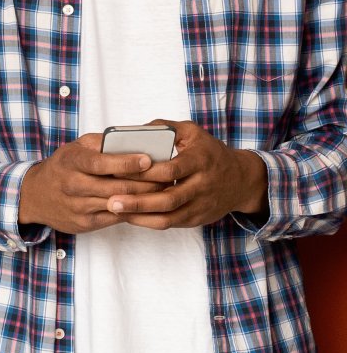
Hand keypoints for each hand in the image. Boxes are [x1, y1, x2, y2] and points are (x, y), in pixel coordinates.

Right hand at [18, 133, 163, 233]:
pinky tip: (148, 204)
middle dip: (145, 182)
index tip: (148, 159)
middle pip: (116, 186)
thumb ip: (101, 143)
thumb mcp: (75, 148)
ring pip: (118, 204)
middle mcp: (72, 185)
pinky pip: (115, 218)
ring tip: (164, 190)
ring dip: (144, 198)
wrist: (35, 196)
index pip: (101, 163)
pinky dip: (133, 211)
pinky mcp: (84, 223)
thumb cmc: (62, 167)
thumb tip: (133, 139)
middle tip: (167, 176)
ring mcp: (78, 207)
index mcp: (71, 162)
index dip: (126, 162)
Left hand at [107, 120, 268, 228]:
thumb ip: (165, 128)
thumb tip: (135, 130)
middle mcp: (202, 185)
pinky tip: (128, 216)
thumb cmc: (209, 153)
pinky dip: (147, 222)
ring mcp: (200, 205)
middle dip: (138, 202)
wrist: (240, 180)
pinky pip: (169, 224)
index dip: (146, 172)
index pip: (171, 169)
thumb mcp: (192, 133)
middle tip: (111, 201)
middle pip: (168, 199)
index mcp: (200, 161)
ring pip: (168, 217)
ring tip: (114, 210)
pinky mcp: (196, 219)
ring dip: (139, 216)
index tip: (120, 171)